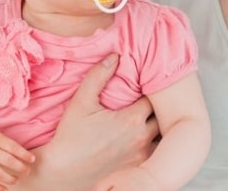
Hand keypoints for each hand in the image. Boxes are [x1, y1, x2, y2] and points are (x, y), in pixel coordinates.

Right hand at [0, 128, 34, 190]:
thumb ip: (10, 144)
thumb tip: (26, 156)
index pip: (13, 147)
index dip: (24, 154)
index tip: (32, 159)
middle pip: (7, 160)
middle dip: (20, 167)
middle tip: (27, 171)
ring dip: (10, 179)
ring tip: (17, 180)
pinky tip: (5, 189)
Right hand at [39, 53, 159, 187]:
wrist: (63, 171)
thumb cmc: (70, 136)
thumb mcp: (81, 102)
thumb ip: (98, 76)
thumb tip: (114, 56)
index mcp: (131, 119)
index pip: (155, 98)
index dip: (152, 91)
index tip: (145, 87)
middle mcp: (142, 138)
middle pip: (164, 117)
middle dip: (159, 108)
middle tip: (150, 101)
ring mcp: (143, 156)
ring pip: (163, 136)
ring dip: (159, 127)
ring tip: (150, 119)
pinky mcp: (139, 171)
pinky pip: (157, 154)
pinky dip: (155, 145)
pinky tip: (143, 139)